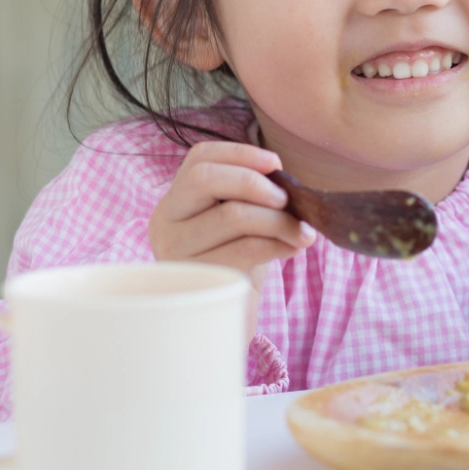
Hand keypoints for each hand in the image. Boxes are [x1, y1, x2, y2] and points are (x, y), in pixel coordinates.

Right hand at [148, 141, 315, 309]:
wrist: (228, 316)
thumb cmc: (239, 260)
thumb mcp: (240, 221)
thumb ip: (251, 194)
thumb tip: (282, 176)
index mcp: (175, 201)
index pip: (199, 159)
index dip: (240, 154)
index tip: (276, 163)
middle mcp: (166, 223)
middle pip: (205, 179)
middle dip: (255, 182)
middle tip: (286, 199)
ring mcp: (177, 252)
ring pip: (232, 215)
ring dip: (279, 220)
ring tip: (302, 232)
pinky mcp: (200, 279)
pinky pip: (246, 248)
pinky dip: (279, 243)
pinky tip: (293, 248)